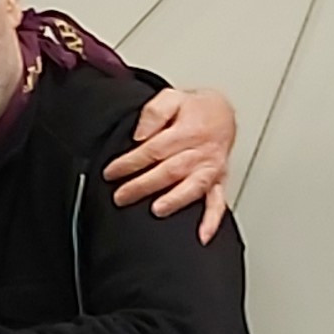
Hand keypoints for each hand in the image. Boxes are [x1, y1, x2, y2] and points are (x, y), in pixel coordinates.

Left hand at [102, 87, 233, 244]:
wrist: (222, 113)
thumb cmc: (194, 109)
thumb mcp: (171, 97)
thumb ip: (154, 112)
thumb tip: (140, 134)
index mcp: (187, 131)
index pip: (153, 150)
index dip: (130, 162)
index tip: (111, 172)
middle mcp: (201, 152)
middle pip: (169, 171)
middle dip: (143, 185)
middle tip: (121, 196)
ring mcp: (211, 169)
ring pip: (192, 187)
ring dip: (174, 200)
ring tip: (156, 210)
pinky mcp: (218, 181)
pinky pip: (218, 203)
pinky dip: (211, 220)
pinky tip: (202, 235)